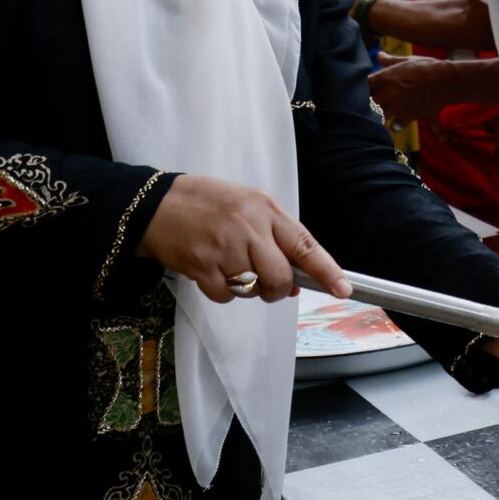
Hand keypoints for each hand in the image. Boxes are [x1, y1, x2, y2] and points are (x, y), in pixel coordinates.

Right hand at [137, 174, 347, 303]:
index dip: (326, 271)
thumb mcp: (249, 205)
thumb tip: (298, 281)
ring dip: (247, 289)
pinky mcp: (200, 266)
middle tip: (267, 284)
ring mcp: (223, 247)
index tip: (342, 289)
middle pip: (280, 277)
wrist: (156, 204)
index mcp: (265, 209)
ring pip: (253, 290)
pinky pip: (225, 296)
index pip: (304, 245)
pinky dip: (223, 292)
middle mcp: (247, 227)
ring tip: (230, 266)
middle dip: (277, 289)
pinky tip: (212, 270)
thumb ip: (277, 238)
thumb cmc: (208, 204)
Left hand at [367, 56, 465, 123]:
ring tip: (382, 113)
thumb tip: (380, 55)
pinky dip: (396, 126)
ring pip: (378, 118)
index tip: (364, 89)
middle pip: (366, 104)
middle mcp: (386, 94)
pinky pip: (396, 127)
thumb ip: (390, 61)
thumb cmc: (427, 67)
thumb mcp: (407, 60)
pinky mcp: (407, 117)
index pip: (361, 86)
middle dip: (367, 104)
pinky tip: (397, 123)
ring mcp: (396, 107)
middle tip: (371, 103)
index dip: (360, 88)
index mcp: (383, 78)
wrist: (446, 81)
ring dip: (380, 116)